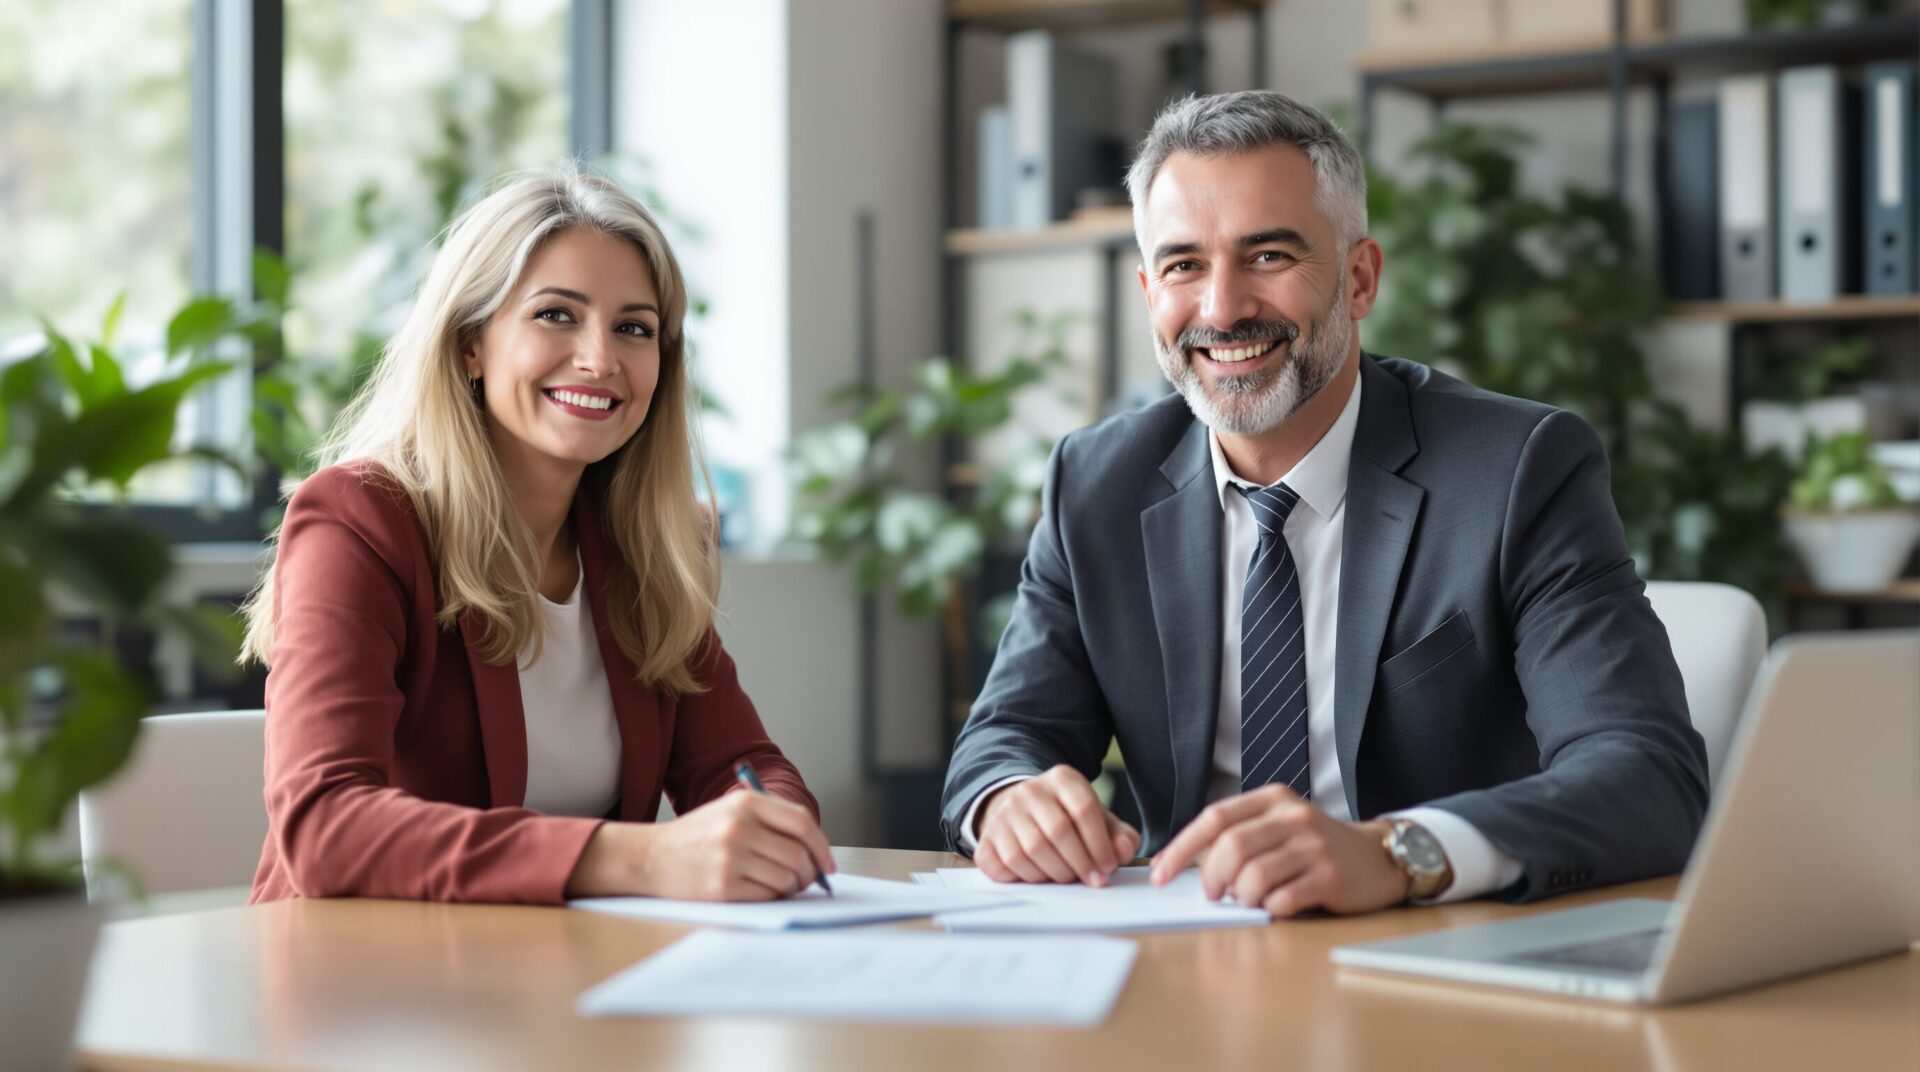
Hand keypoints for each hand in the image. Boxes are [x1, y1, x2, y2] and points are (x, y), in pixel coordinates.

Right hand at [565, 791, 834, 900]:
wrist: (651, 857)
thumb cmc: (698, 836)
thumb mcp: (731, 811)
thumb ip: (771, 822)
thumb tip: (816, 851)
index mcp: (746, 803)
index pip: (802, 823)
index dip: (822, 846)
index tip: (828, 863)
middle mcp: (739, 828)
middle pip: (798, 854)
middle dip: (810, 872)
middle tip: (809, 880)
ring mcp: (731, 858)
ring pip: (786, 879)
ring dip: (793, 887)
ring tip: (782, 885)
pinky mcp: (723, 887)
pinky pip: (767, 896)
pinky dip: (773, 898)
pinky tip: (763, 892)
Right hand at [974, 765, 1140, 886]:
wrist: (1021, 811)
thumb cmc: (1067, 820)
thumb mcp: (1097, 819)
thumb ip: (1119, 836)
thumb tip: (1123, 851)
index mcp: (1062, 779)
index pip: (1083, 808)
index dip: (1100, 844)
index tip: (1109, 866)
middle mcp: (1029, 791)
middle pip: (1057, 831)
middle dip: (1080, 863)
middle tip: (1093, 880)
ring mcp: (1003, 814)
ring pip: (1030, 851)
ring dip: (1055, 873)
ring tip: (1068, 878)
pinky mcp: (986, 838)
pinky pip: (1004, 866)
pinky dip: (1025, 879)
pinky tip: (1040, 877)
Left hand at [1148, 786, 1409, 917]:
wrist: (1378, 857)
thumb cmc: (1316, 846)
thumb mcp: (1278, 826)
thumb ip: (1237, 836)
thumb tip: (1179, 865)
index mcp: (1272, 799)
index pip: (1214, 819)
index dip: (1181, 849)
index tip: (1160, 874)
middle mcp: (1293, 817)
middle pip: (1230, 848)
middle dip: (1212, 878)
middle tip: (1215, 894)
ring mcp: (1313, 845)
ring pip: (1253, 876)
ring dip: (1243, 897)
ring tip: (1252, 900)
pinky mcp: (1330, 876)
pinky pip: (1283, 899)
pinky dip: (1271, 910)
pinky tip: (1280, 905)